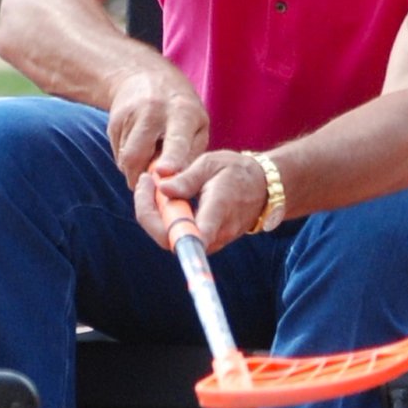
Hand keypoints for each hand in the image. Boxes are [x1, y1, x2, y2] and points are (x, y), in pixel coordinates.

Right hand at [106, 61, 208, 187]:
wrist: (145, 76)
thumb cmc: (181, 109)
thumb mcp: (198, 125)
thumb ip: (191, 156)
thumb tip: (178, 185)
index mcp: (182, 113)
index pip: (175, 140)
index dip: (170, 159)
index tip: (163, 172)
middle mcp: (153, 112)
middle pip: (137, 155)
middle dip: (142, 177)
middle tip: (155, 182)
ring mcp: (130, 116)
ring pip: (126, 160)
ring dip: (136, 170)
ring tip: (151, 157)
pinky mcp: (113, 122)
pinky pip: (119, 155)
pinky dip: (129, 160)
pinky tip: (140, 146)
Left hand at [135, 150, 268, 252]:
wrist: (262, 188)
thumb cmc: (237, 172)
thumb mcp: (212, 164)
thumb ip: (187, 178)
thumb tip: (162, 188)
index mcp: (219, 209)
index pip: (194, 233)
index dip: (168, 227)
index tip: (154, 193)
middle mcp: (215, 232)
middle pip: (170, 238)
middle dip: (148, 211)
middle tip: (145, 180)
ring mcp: (210, 241)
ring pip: (170, 237)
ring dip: (154, 212)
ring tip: (152, 182)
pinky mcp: (205, 242)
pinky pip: (177, 235)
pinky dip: (164, 216)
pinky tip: (161, 194)